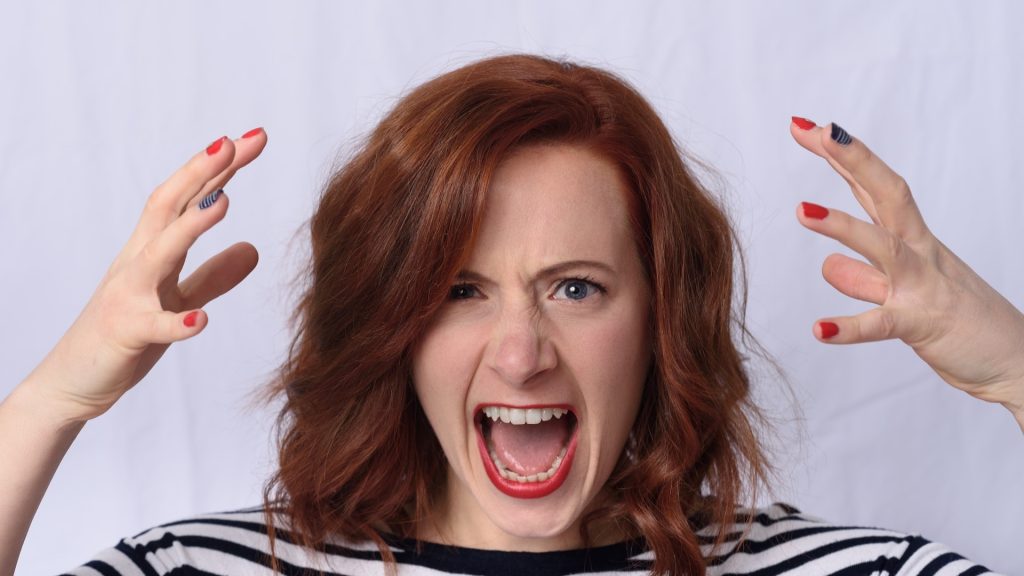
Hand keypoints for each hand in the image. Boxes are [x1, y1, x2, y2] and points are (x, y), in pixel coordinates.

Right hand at [26, 130, 266, 423]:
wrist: (72, 383)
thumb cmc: (126, 335)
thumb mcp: (177, 298)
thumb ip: (215, 276)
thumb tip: (255, 250)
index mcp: (152, 250)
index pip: (187, 197)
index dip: (219, 168)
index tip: (254, 138)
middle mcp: (137, 263)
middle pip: (168, 207)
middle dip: (203, 172)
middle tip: (237, 142)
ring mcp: (128, 297)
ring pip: (158, 254)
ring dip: (189, 227)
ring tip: (224, 203)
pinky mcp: (125, 335)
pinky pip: (153, 327)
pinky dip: (177, 322)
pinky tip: (201, 320)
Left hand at [789, 118, 1023, 422]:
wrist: (1017, 363)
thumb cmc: (962, 325)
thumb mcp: (905, 295)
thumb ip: (864, 279)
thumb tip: (828, 265)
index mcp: (915, 241)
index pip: (874, 189)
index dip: (844, 157)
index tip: (808, 128)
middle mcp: (920, 253)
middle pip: (886, 194)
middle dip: (852, 159)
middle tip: (814, 129)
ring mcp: (923, 286)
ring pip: (882, 247)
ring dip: (842, 225)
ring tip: (801, 209)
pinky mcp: (923, 325)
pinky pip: (882, 323)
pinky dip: (850, 327)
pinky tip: (820, 329)